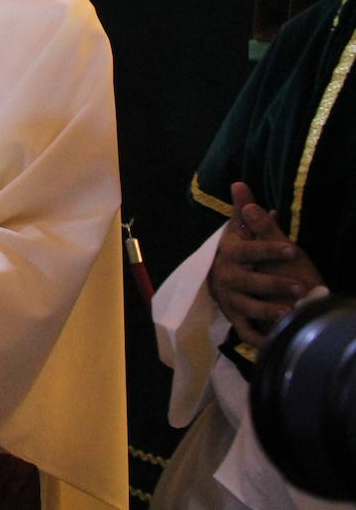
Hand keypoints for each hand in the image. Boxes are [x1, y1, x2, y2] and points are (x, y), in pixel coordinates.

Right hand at [207, 181, 323, 345]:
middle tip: (300, 288)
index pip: (249, 250)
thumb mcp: (245, 232)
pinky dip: (255, 337)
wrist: (223, 280)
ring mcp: (229, 298)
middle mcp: (226, 276)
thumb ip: (246, 212)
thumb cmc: (242, 253)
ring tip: (289, 313)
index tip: (293, 250)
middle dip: (273, 284)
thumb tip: (239, 183)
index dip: (270, 249)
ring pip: (246, 306)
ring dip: (266, 311)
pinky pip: (243, 329)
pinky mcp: (234, 317)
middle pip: (248, 281)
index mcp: (230, 253)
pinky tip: (271, 341)